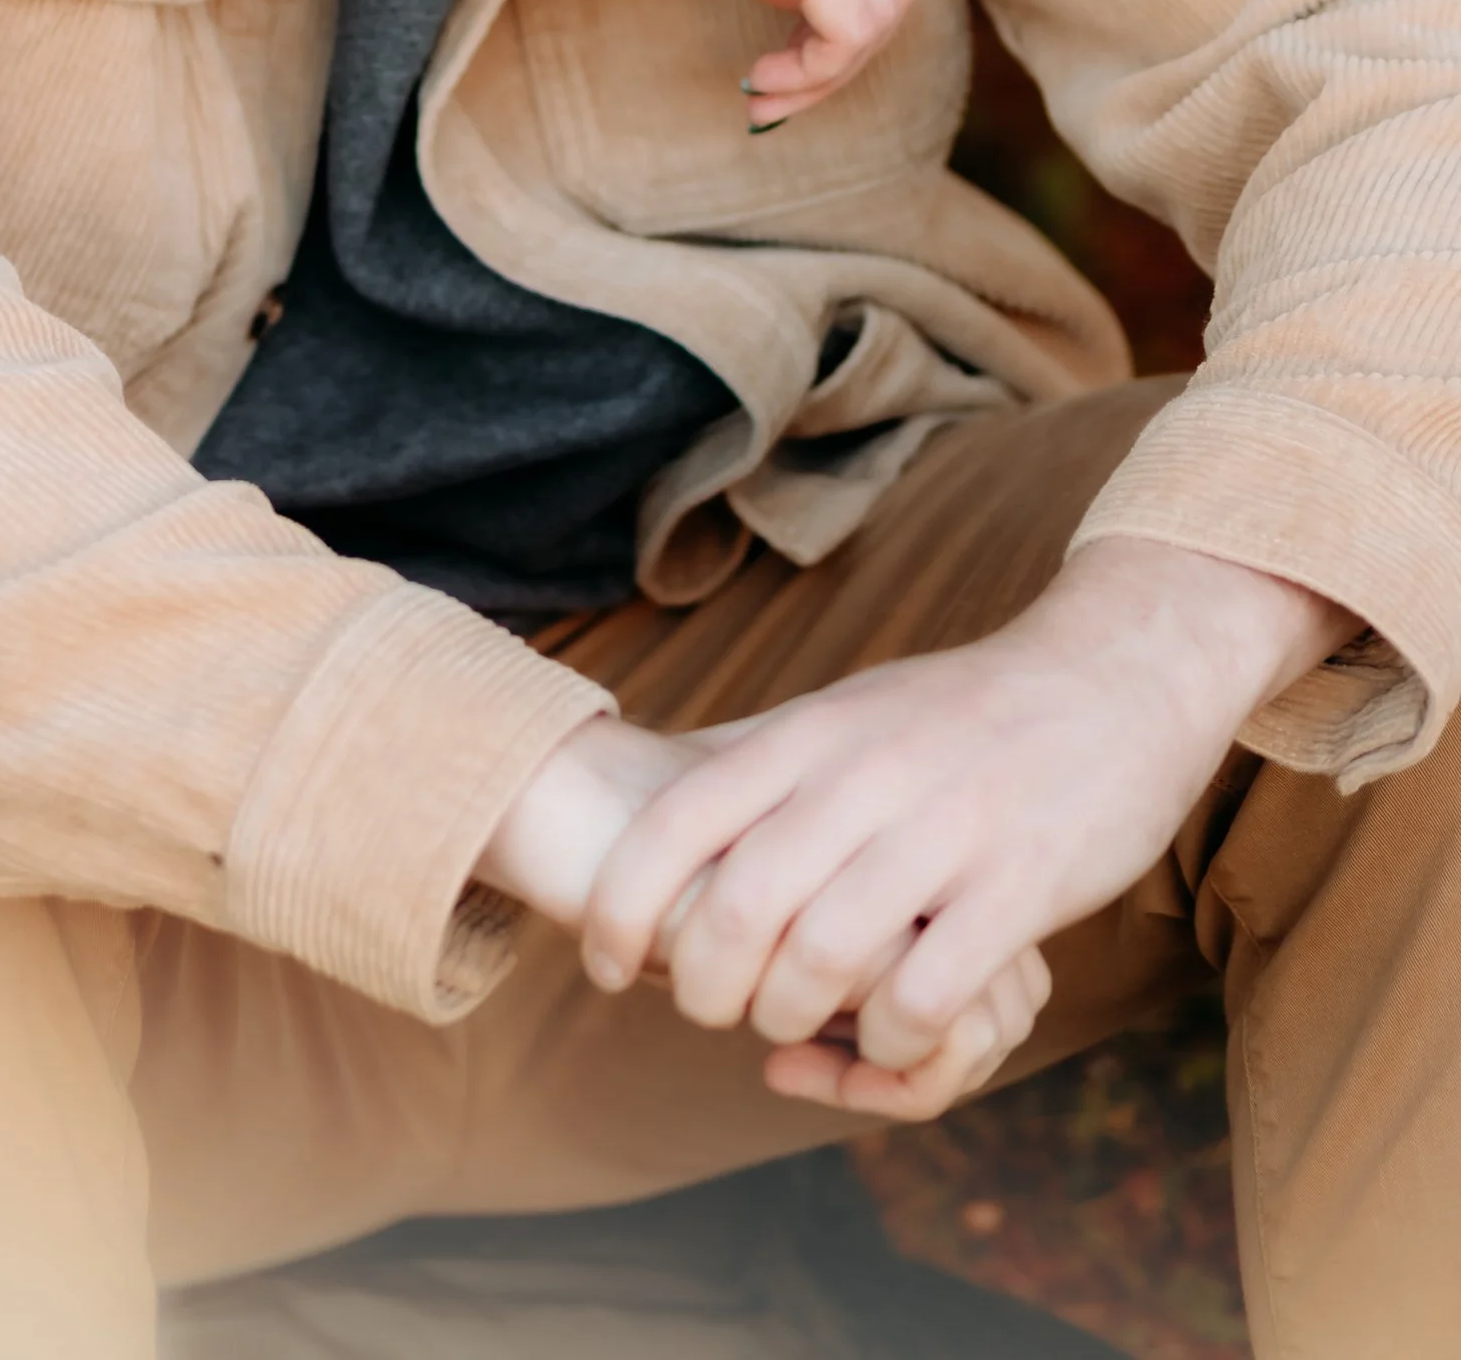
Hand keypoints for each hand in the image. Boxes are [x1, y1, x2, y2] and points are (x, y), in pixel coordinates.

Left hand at [476, 714, 1050, 1123]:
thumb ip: (758, 755)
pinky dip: (890, 1041)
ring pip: (823, 960)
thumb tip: (653, 795)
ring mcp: (945, 831)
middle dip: (702, 988)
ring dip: (790, 1018)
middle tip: (706, 1012)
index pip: (677, 824)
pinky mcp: (1021, 887)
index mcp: (810, 735)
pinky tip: (888, 1037)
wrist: (1115, 676)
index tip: (603, 966)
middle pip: (738, 909)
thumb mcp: (844, 708)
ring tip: (789, 1029)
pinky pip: (928, 996)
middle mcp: (864, 778)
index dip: (621, 908)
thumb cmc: (961, 711)